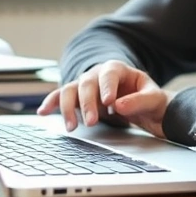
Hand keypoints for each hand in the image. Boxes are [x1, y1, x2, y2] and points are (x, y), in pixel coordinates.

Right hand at [37, 60, 174, 138]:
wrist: (143, 104)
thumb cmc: (148, 99)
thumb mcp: (153, 99)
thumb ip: (140, 101)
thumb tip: (120, 106)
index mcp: (118, 69)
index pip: (110, 73)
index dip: (107, 87)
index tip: (109, 102)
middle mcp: (98, 74)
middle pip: (87, 84)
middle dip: (88, 103)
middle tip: (92, 123)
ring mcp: (85, 85)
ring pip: (70, 90)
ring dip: (68, 108)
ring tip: (71, 127)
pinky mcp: (78, 97)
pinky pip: (60, 97)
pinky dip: (51, 103)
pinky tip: (42, 112)